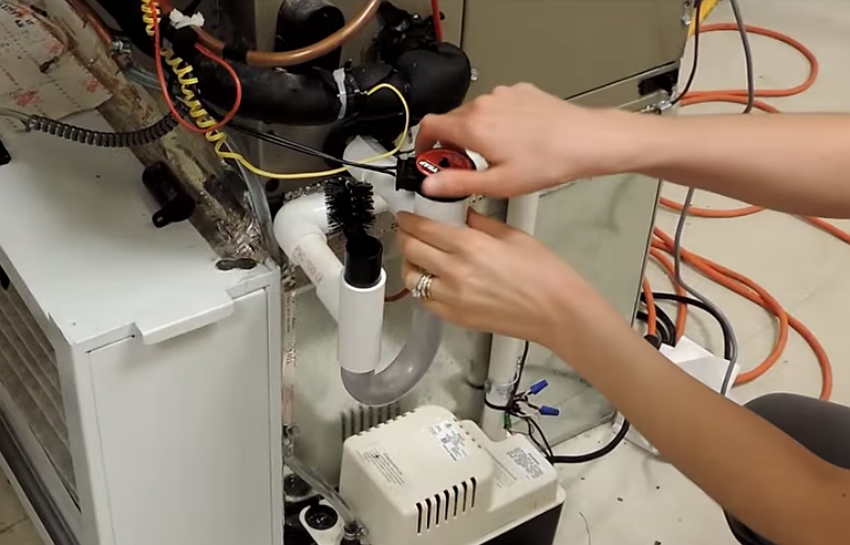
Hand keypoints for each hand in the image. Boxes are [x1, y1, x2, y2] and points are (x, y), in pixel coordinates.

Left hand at [396, 209, 595, 346]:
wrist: (556, 311)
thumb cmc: (543, 275)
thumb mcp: (512, 235)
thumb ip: (480, 223)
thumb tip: (461, 214)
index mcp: (469, 246)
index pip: (423, 228)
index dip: (409, 219)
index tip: (407, 216)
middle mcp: (455, 271)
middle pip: (411, 249)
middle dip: (405, 237)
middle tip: (409, 231)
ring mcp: (452, 297)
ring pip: (411, 277)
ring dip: (410, 263)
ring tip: (418, 256)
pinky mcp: (455, 317)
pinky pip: (425, 300)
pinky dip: (422, 288)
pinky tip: (432, 279)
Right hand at [416, 83, 642, 197]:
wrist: (585, 140)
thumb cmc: (549, 161)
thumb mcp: (498, 184)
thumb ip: (457, 183)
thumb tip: (430, 186)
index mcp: (473, 126)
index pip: (429, 126)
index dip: (422, 143)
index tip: (428, 157)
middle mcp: (485, 104)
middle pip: (451, 120)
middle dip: (451, 143)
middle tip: (463, 167)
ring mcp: (503, 95)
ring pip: (475, 113)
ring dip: (475, 133)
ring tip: (494, 156)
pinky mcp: (520, 92)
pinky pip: (497, 106)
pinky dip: (496, 122)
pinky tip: (514, 141)